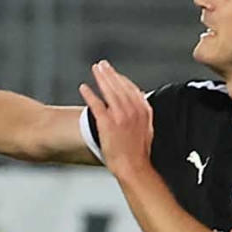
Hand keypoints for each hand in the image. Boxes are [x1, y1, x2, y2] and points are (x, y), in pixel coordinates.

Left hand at [77, 60, 153, 176]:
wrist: (133, 166)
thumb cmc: (139, 152)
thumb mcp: (147, 128)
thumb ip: (143, 112)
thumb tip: (141, 100)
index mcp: (143, 110)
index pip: (131, 88)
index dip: (121, 78)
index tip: (114, 73)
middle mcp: (132, 110)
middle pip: (119, 85)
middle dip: (110, 73)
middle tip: (102, 65)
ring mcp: (119, 116)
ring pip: (109, 91)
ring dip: (101, 78)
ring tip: (95, 70)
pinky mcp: (107, 123)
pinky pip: (96, 104)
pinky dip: (89, 94)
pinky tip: (84, 88)